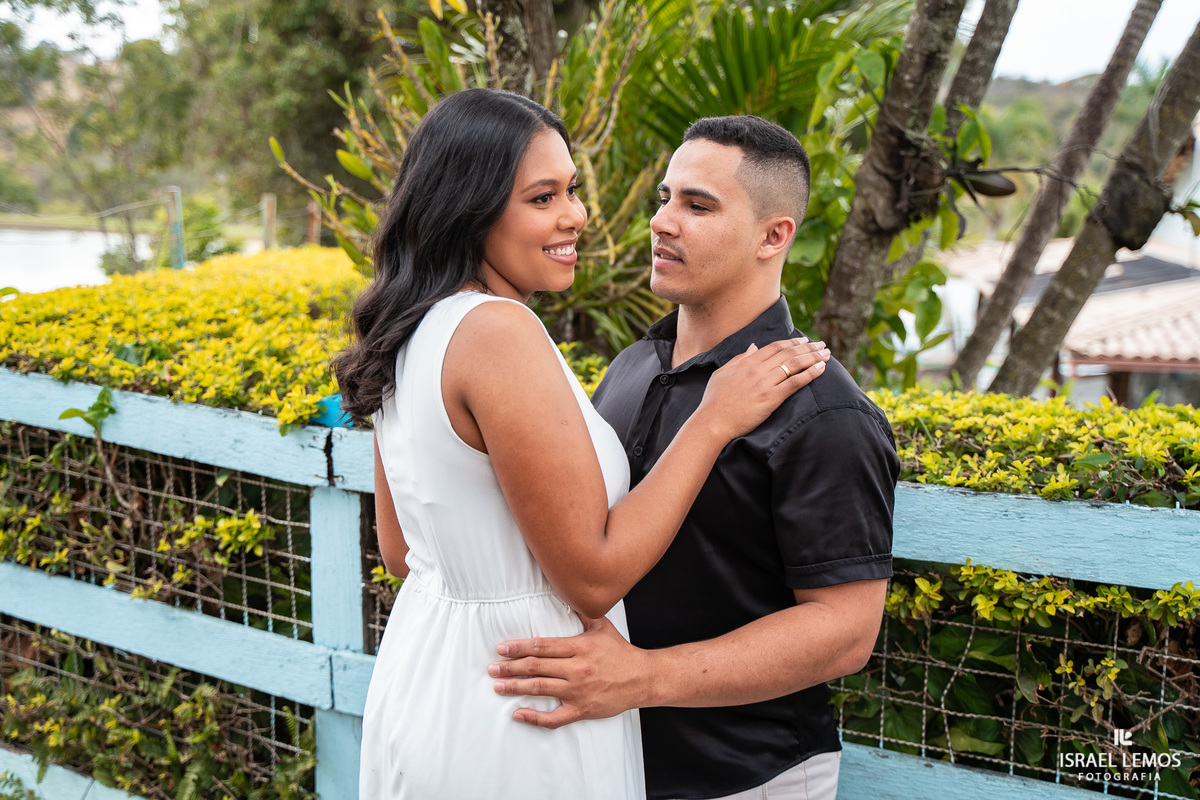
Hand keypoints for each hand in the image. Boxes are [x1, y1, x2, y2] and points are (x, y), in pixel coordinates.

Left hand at [488, 615, 651, 728]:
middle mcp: (576, 669)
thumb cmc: (621, 652)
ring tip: (498, 686)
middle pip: (536, 667)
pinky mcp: (582, 710)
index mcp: (579, 647)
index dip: (519, 648)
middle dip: (510, 667)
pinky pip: (554, 718)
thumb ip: (582, 613)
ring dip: (516, 688)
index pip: (542, 646)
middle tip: (492, 669)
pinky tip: (518, 714)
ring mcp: (578, 691)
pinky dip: (534, 717)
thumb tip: (568, 593)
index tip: (502, 648)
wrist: (642, 679)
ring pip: (540, 689)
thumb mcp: (602, 627)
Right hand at [696, 337, 828, 441]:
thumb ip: (739, 358)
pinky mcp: (771, 398)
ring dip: (813, 357)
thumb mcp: (722, 373)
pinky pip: (795, 383)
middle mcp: (757, 370)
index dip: (792, 342)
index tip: (805, 340)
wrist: (712, 422)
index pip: (774, 347)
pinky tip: (821, 369)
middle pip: (788, 353)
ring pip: (794, 364)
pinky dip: (810, 374)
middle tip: (822, 345)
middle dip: (808, 347)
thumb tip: (754, 346)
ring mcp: (765, 383)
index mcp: (746, 363)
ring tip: (826, 354)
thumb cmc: (714, 401)